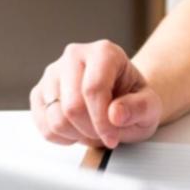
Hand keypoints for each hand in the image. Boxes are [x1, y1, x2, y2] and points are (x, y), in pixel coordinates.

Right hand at [30, 39, 162, 148]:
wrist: (120, 100)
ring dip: (77, 135)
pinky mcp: (39, 93)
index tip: (112, 137)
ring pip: (56, 118)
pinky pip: (44, 126)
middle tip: (105, 134)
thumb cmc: (133, 100)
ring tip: (93, 130)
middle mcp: (75, 56)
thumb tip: (116, 114)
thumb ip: (139, 108)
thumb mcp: (150, 107)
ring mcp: (53, 74)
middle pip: (72, 106)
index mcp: (104, 52)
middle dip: (90, 130)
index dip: (102, 120)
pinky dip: (62, 137)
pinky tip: (78, 130)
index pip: (94, 88)